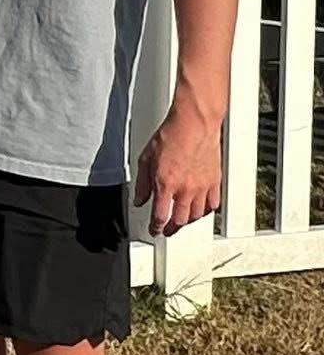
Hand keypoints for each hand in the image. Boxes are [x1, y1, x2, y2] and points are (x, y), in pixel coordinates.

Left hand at [135, 105, 222, 235]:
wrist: (194, 124)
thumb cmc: (171, 136)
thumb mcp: (145, 159)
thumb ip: (142, 184)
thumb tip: (139, 200)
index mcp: (166, 184)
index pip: (160, 216)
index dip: (155, 228)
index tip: (154, 231)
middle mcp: (185, 189)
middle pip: (180, 220)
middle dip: (171, 229)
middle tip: (167, 230)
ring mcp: (202, 186)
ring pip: (197, 215)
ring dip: (187, 222)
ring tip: (181, 222)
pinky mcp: (215, 181)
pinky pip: (212, 204)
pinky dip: (205, 211)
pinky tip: (200, 210)